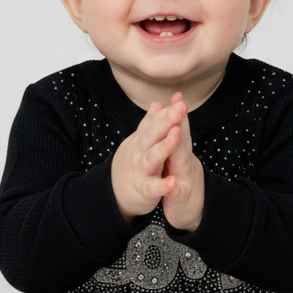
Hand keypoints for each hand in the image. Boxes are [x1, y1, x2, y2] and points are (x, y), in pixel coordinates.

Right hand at [110, 93, 203, 231]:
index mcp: (143, 141)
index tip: (180, 99)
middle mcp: (140, 153)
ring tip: (176, 134)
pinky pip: (152, 188)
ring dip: (164, 146)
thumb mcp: (140, 143)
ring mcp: (141, 171)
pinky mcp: (143, 190)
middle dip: (166, 121)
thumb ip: (150, 125)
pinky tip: (172, 183)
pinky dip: (162, 186)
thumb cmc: (134, 164)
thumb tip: (157, 103)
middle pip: (152, 134)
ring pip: (152, 157)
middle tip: (180, 108)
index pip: (154, 123)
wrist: (112, 193)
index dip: (166, 112)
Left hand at [159, 94, 204, 231]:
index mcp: (182, 153)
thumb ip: (178, 139)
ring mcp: (184, 179)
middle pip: (183, 139)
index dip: (178, 112)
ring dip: (177, 147)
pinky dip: (172, 187)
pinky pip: (176, 193)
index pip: (180, 129)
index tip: (176, 95)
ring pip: (181, 162)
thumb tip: (173, 117)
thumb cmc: (185, 184)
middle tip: (179, 104)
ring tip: (174, 133)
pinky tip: (170, 184)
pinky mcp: (180, 199)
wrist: (198, 214)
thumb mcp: (181, 159)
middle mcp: (185, 163)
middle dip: (180, 122)